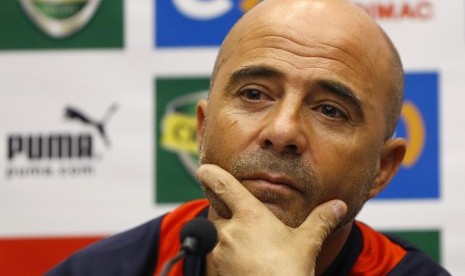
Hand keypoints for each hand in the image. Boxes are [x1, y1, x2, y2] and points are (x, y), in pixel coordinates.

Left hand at [197, 164, 346, 275]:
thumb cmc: (288, 271)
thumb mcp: (307, 243)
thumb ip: (320, 220)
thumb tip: (337, 205)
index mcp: (249, 215)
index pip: (223, 185)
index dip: (212, 174)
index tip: (205, 168)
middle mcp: (229, 229)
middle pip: (220, 212)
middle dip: (229, 214)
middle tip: (245, 223)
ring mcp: (219, 250)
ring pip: (217, 235)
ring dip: (228, 236)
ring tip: (250, 248)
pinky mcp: (215, 268)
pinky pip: (217, 254)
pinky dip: (227, 254)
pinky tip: (246, 263)